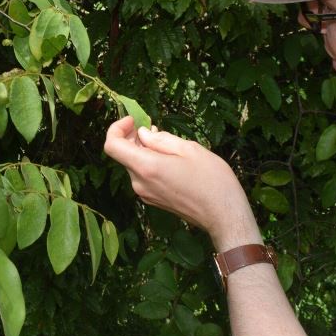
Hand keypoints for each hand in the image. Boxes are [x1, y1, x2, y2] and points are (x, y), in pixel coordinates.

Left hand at [103, 116, 260, 249]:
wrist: (223, 216)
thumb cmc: (212, 180)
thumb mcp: (190, 149)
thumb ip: (161, 139)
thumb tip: (142, 134)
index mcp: (146, 168)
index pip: (112, 146)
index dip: (117, 128)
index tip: (134, 120)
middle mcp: (140, 183)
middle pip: (124, 154)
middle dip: (134, 137)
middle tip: (153, 126)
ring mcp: (145, 194)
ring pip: (135, 165)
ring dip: (144, 150)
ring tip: (168, 144)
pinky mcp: (153, 200)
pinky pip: (144, 176)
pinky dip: (150, 163)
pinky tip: (170, 160)